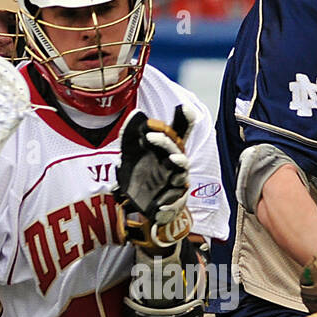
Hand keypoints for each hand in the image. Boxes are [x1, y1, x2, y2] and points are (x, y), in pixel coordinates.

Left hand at [115, 105, 194, 247]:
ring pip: (182, 175)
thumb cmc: (141, 175)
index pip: (179, 134)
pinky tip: (159, 208)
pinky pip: (174, 206)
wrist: (140, 206)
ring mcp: (176, 185)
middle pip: (176, 150)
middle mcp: (175, 166)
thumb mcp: (132, 155)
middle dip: (165, 142)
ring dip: (178, 166)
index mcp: (168, 151)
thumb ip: (133, 135)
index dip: (185, 120)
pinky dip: (168, 208)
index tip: (185, 107)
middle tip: (150, 135)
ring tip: (172, 160)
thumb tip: (136, 114)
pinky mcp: (172, 205)